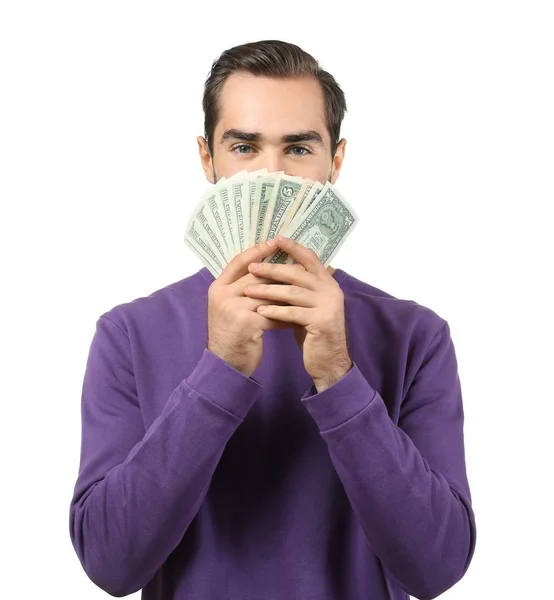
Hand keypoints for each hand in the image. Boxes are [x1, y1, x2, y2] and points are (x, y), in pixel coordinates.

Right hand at [207, 240, 293, 377]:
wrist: (224, 364)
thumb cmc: (231, 335)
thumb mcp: (229, 308)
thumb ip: (240, 290)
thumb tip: (266, 270)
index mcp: (217, 287)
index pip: (239, 261)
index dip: (257, 251)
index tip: (274, 241)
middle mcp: (222, 295)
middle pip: (256, 274)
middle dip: (279, 270)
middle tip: (299, 265)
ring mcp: (233, 308)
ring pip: (267, 293)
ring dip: (287, 292)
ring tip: (305, 289)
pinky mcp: (246, 323)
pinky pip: (273, 314)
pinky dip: (286, 315)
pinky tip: (299, 316)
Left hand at [244, 235, 352, 391]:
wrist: (329, 361)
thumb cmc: (313, 332)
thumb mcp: (307, 306)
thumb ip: (298, 289)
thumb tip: (274, 270)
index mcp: (328, 282)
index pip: (310, 258)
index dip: (293, 247)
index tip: (275, 239)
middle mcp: (331, 289)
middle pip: (297, 273)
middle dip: (272, 269)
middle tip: (251, 268)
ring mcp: (328, 305)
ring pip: (293, 292)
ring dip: (268, 290)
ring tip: (248, 291)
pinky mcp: (322, 321)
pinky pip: (293, 312)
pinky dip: (275, 311)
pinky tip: (260, 311)